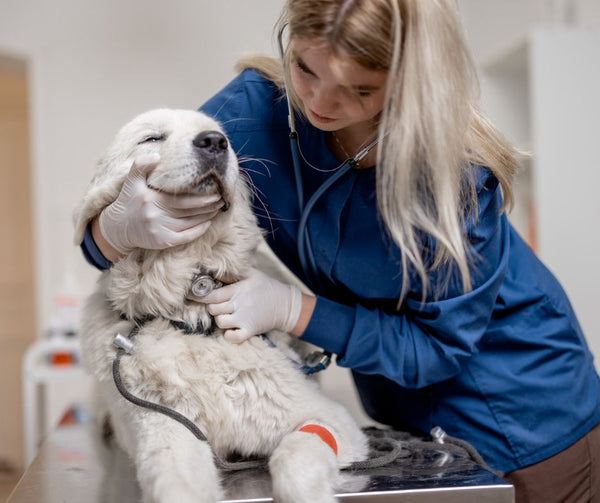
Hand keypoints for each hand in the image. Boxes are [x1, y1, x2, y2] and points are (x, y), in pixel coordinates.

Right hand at [98, 154, 223, 253]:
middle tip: (221, 199)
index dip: (201, 196)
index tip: (215, 190)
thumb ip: (141, 165)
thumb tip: (156, 156)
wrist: (117, 227)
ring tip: (217, 209)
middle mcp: (154, 215)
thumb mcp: (132, 180)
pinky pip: (185, 237)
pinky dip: (198, 231)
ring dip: (206, 216)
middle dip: (208, 205)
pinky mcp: (161, 241)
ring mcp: (158, 230)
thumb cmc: (129, 200)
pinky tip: (208, 224)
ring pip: (189, 223)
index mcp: (151, 198)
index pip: (182, 198)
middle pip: (189, 210)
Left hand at [195, 268, 302, 343]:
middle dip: (212, 308)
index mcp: (238, 290)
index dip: (199, 295)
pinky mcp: (250, 330)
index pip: (212, 294)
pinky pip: (232, 337)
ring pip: (220, 322)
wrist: (285, 304)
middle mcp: (240, 304)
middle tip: (218, 305)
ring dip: (220, 320)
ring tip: (227, 315)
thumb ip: (232, 273)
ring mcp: (245, 319)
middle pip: (213, 309)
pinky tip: (231, 329)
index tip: (192, 295)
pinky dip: (228, 335)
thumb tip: (211, 268)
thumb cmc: (266, 287)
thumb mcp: (252, 274)